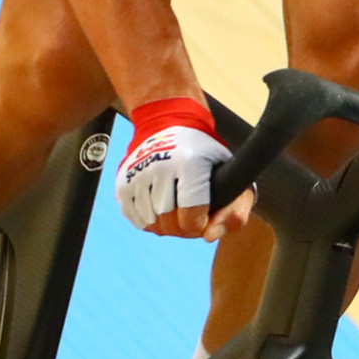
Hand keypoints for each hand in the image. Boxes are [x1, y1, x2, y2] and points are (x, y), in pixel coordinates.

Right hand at [115, 98, 253, 239]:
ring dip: (166, 225)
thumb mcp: (230, 173)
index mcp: (190, 164)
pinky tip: (160, 206)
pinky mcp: (123, 180)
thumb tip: (209, 236)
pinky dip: (149, 221)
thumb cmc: (205, 153)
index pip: (192, 218)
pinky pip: (135, 219)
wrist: (169, 122)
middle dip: (183, 228)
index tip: (203, 217)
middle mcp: (160, 167)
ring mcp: (138, 174)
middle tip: (190, 215)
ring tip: (176, 208)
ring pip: (152, 224)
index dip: (200, 226)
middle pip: (170, 224)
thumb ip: (236, 209)